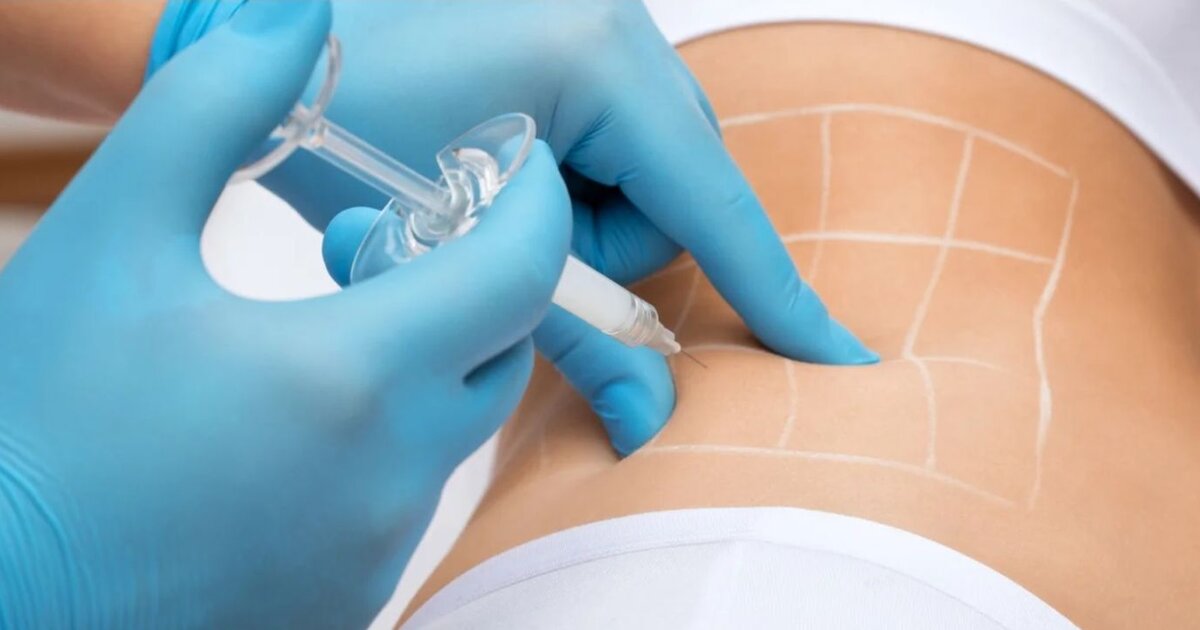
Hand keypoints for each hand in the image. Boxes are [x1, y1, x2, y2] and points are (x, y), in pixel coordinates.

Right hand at [0, 3, 568, 626]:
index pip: (520, 273)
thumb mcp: (113, 232)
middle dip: (468, 284)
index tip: (512, 167)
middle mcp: (390, 478)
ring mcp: (375, 551)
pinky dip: (382, 443)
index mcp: (353, 376)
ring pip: (453, 429)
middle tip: (373, 250)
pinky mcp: (348, 600)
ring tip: (312, 338)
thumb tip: (298, 16)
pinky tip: (293, 426)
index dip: (531, 205)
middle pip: (500, 351)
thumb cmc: (38, 413)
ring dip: (419, 365)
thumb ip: (214, 106)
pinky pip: (405, 499)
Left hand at [150, 0, 878, 455]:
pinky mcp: (570, 23)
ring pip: (651, 162)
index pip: (709, 201)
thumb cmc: (329, 123)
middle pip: (684, 186)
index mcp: (590, 56)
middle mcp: (611, 21)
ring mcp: (594, 14)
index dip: (772, 291)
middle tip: (523, 251)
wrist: (256, 21)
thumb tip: (649, 418)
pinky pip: (618, 125)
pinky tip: (513, 164)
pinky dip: (581, 172)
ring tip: (490, 197)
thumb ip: (565, 325)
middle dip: (619, 244)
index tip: (834, 355)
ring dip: (594, 209)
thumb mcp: (451, 238)